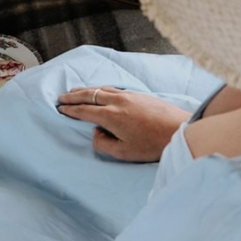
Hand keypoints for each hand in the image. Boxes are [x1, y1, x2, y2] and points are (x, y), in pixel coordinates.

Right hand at [58, 86, 190, 161]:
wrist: (180, 129)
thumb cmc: (153, 144)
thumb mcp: (123, 152)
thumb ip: (103, 143)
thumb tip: (96, 133)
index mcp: (110, 115)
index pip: (84, 110)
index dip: (70, 110)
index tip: (60, 109)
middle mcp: (117, 101)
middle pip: (89, 95)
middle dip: (73, 96)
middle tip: (61, 97)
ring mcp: (128, 95)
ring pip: (101, 89)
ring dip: (85, 90)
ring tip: (75, 91)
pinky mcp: (138, 94)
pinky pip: (112, 88)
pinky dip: (100, 89)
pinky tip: (99, 91)